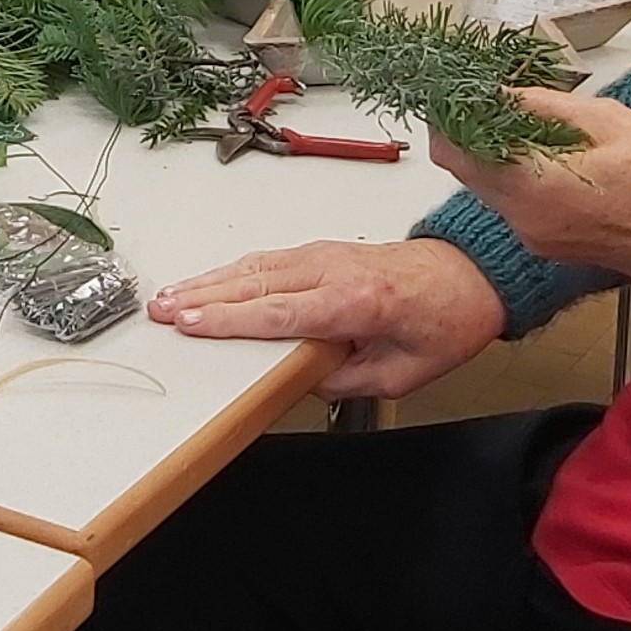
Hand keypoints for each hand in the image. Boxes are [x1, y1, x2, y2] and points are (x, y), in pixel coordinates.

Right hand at [150, 238, 507, 401]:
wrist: (471, 274)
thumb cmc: (445, 319)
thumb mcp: (404, 373)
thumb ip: (348, 378)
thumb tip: (302, 379)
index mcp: (357, 302)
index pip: (279, 312)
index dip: (229, 319)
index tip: (190, 323)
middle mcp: (335, 270)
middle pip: (254, 283)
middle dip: (202, 297)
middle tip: (159, 310)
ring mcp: (326, 255)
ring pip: (255, 266)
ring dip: (209, 281)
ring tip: (169, 296)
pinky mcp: (323, 251)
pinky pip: (268, 259)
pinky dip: (232, 271)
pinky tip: (208, 281)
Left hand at [428, 90, 630, 286]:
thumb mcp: (608, 121)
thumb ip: (545, 106)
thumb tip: (502, 93)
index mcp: (533, 187)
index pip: (455, 153)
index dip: (448, 118)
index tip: (458, 93)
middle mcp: (524, 221)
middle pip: (467, 172)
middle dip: (471, 133)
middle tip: (492, 98)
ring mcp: (537, 239)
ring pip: (491, 189)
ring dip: (498, 155)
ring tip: (530, 121)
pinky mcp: (552, 246)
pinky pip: (517, 206)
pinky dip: (520, 178)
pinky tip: (552, 154)